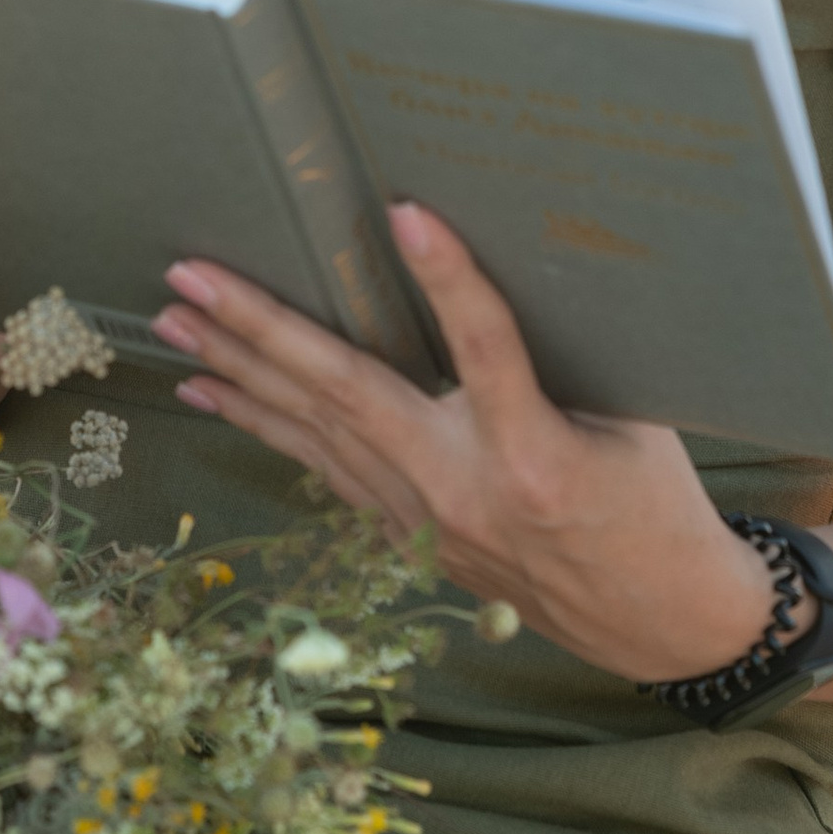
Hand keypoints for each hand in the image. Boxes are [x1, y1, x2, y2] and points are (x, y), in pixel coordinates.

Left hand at [153, 203, 783, 686]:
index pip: (486, 348)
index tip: (406, 212)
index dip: (449, 278)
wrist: (656, 621)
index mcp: (538, 457)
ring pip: (318, 432)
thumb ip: (563, 358)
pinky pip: (324, 468)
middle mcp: (465, 493)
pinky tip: (217, 392)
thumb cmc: (655, 504)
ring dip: (241, 372)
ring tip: (175, 324)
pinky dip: (266, 425)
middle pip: (349, 394)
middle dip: (262, 329)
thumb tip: (513, 262)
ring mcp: (426, 522)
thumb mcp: (635, 421)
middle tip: (191, 277)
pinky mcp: (409, 538)